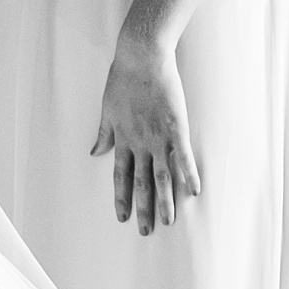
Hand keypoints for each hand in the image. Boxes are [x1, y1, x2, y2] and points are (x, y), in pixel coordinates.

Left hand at [91, 32, 200, 232]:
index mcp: (122, 139)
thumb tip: (94, 153)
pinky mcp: (176, 127)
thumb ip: (103, 134)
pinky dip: (188, 174)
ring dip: (165, 200)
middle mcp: (139, 143)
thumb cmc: (122, 79)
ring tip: (168, 221)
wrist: (140, 57)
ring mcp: (158, 136)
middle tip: (147, 232)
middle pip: (141, 183)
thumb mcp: (106, 109)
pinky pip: (183, 156)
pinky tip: (194, 191)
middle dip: (143, 209)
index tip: (122, 217)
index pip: (120, 176)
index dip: (121, 198)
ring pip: (162, 176)